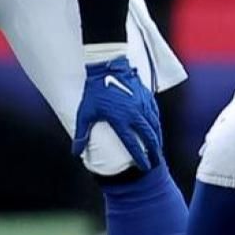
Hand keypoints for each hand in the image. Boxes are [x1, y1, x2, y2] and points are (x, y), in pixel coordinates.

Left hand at [72, 56, 163, 171]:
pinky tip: (157, 130)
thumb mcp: (85, 113)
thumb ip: (81, 134)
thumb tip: (76, 153)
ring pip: (155, 126)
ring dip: (157, 139)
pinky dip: (157, 124)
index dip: (139, 157)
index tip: (144, 166)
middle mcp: (134, 113)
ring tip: (158, 150)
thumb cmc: (94, 91)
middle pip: (149, 136)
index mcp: (120, 119)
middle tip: (155, 162)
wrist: (107, 68)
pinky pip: (155, 114)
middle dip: (154, 151)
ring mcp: (142, 104)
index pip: (132, 143)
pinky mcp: (146, 97)